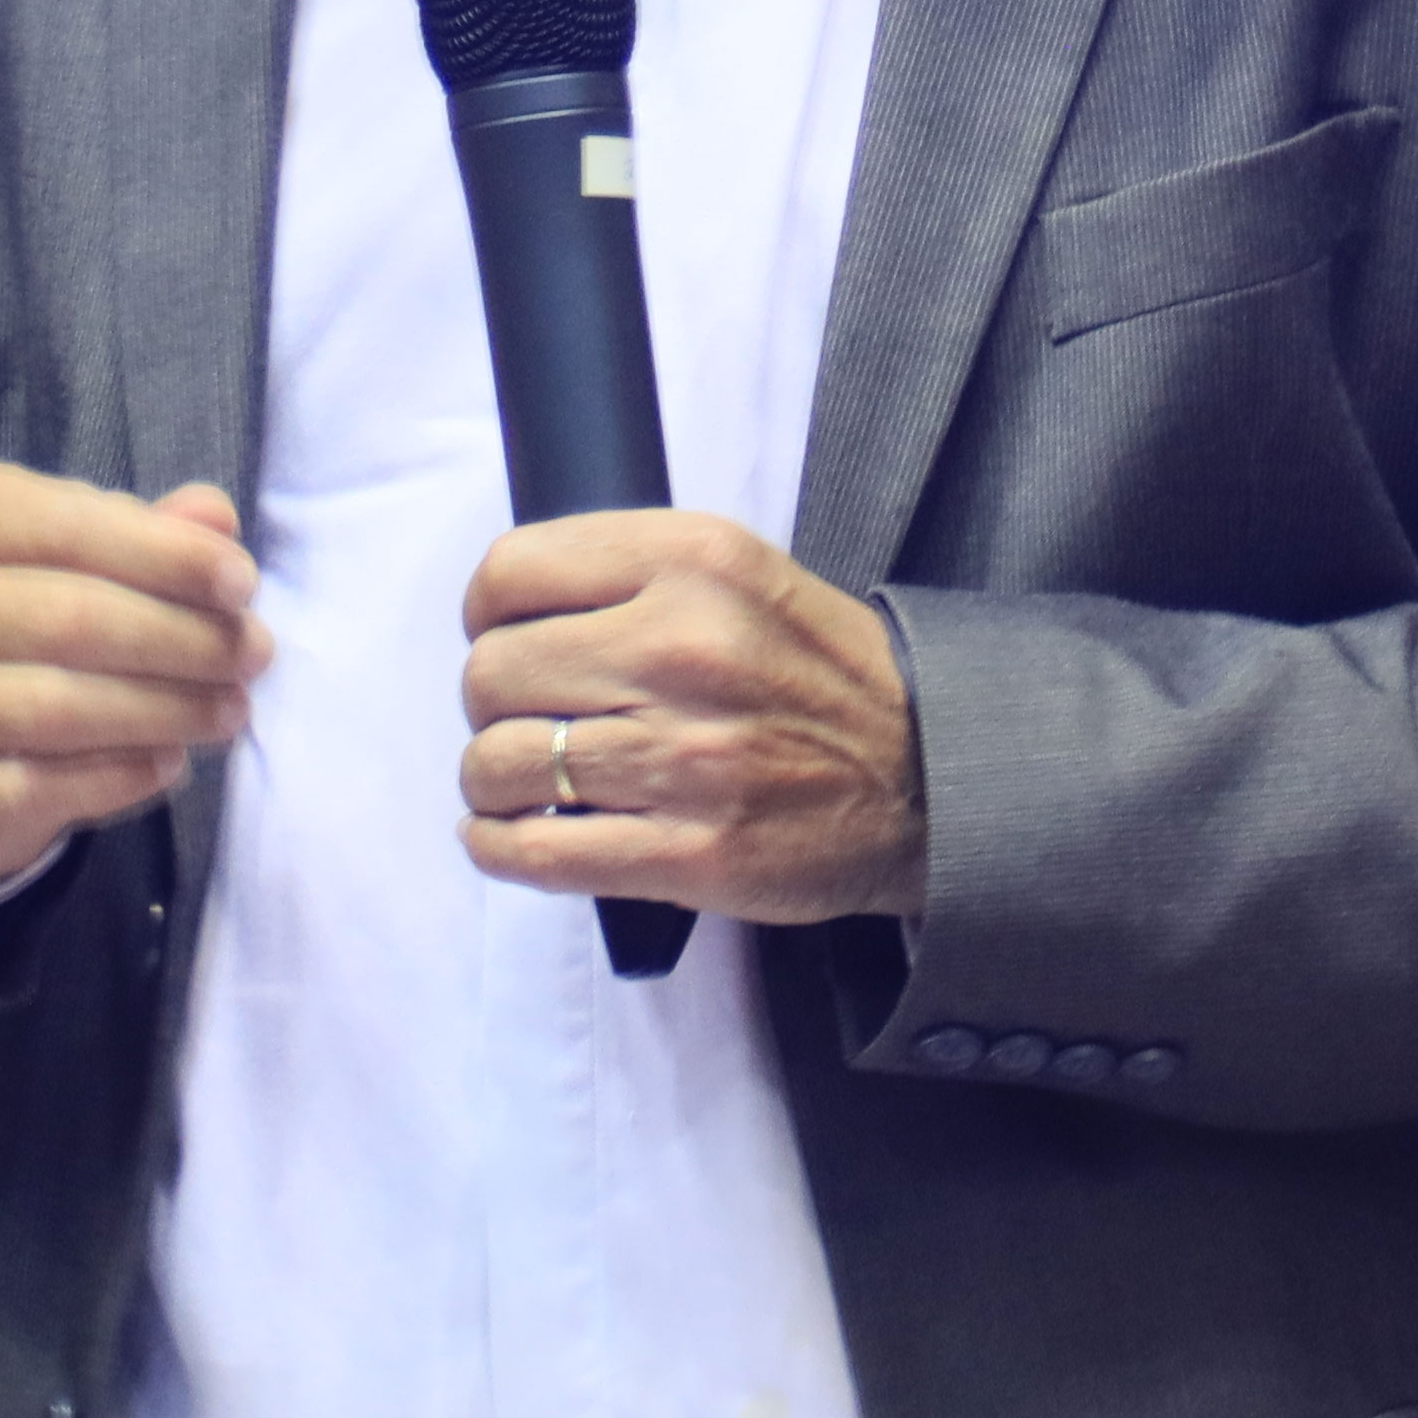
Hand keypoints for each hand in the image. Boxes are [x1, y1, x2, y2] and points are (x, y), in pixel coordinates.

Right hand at [0, 459, 265, 895]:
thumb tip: (214, 518)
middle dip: (182, 638)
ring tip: (229, 710)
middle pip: (68, 618)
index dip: (167, 555)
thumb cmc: (30, 623)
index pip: (66, 523)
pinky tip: (170, 763)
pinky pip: (32, 785)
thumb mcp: (86, 557)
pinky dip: (117, 776)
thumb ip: (149, 534)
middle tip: (253, 656)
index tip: (243, 584)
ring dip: (163, 710)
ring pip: (53, 706)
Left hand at [454, 510, 927, 925]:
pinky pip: (537, 854)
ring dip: (495, 781)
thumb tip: (507, 611)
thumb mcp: (741, 572)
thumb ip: (631, 572)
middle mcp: (682, 650)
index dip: (487, 614)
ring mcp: (684, 758)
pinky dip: (500, 849)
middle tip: (532, 719)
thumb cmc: (821, 677)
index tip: (507, 639)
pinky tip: (511, 838)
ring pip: (501, 765)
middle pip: (490, 673)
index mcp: (693, 563)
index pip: (509, 573)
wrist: (929, 781)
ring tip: (526, 784)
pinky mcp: (688, 854)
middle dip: (493, 703)